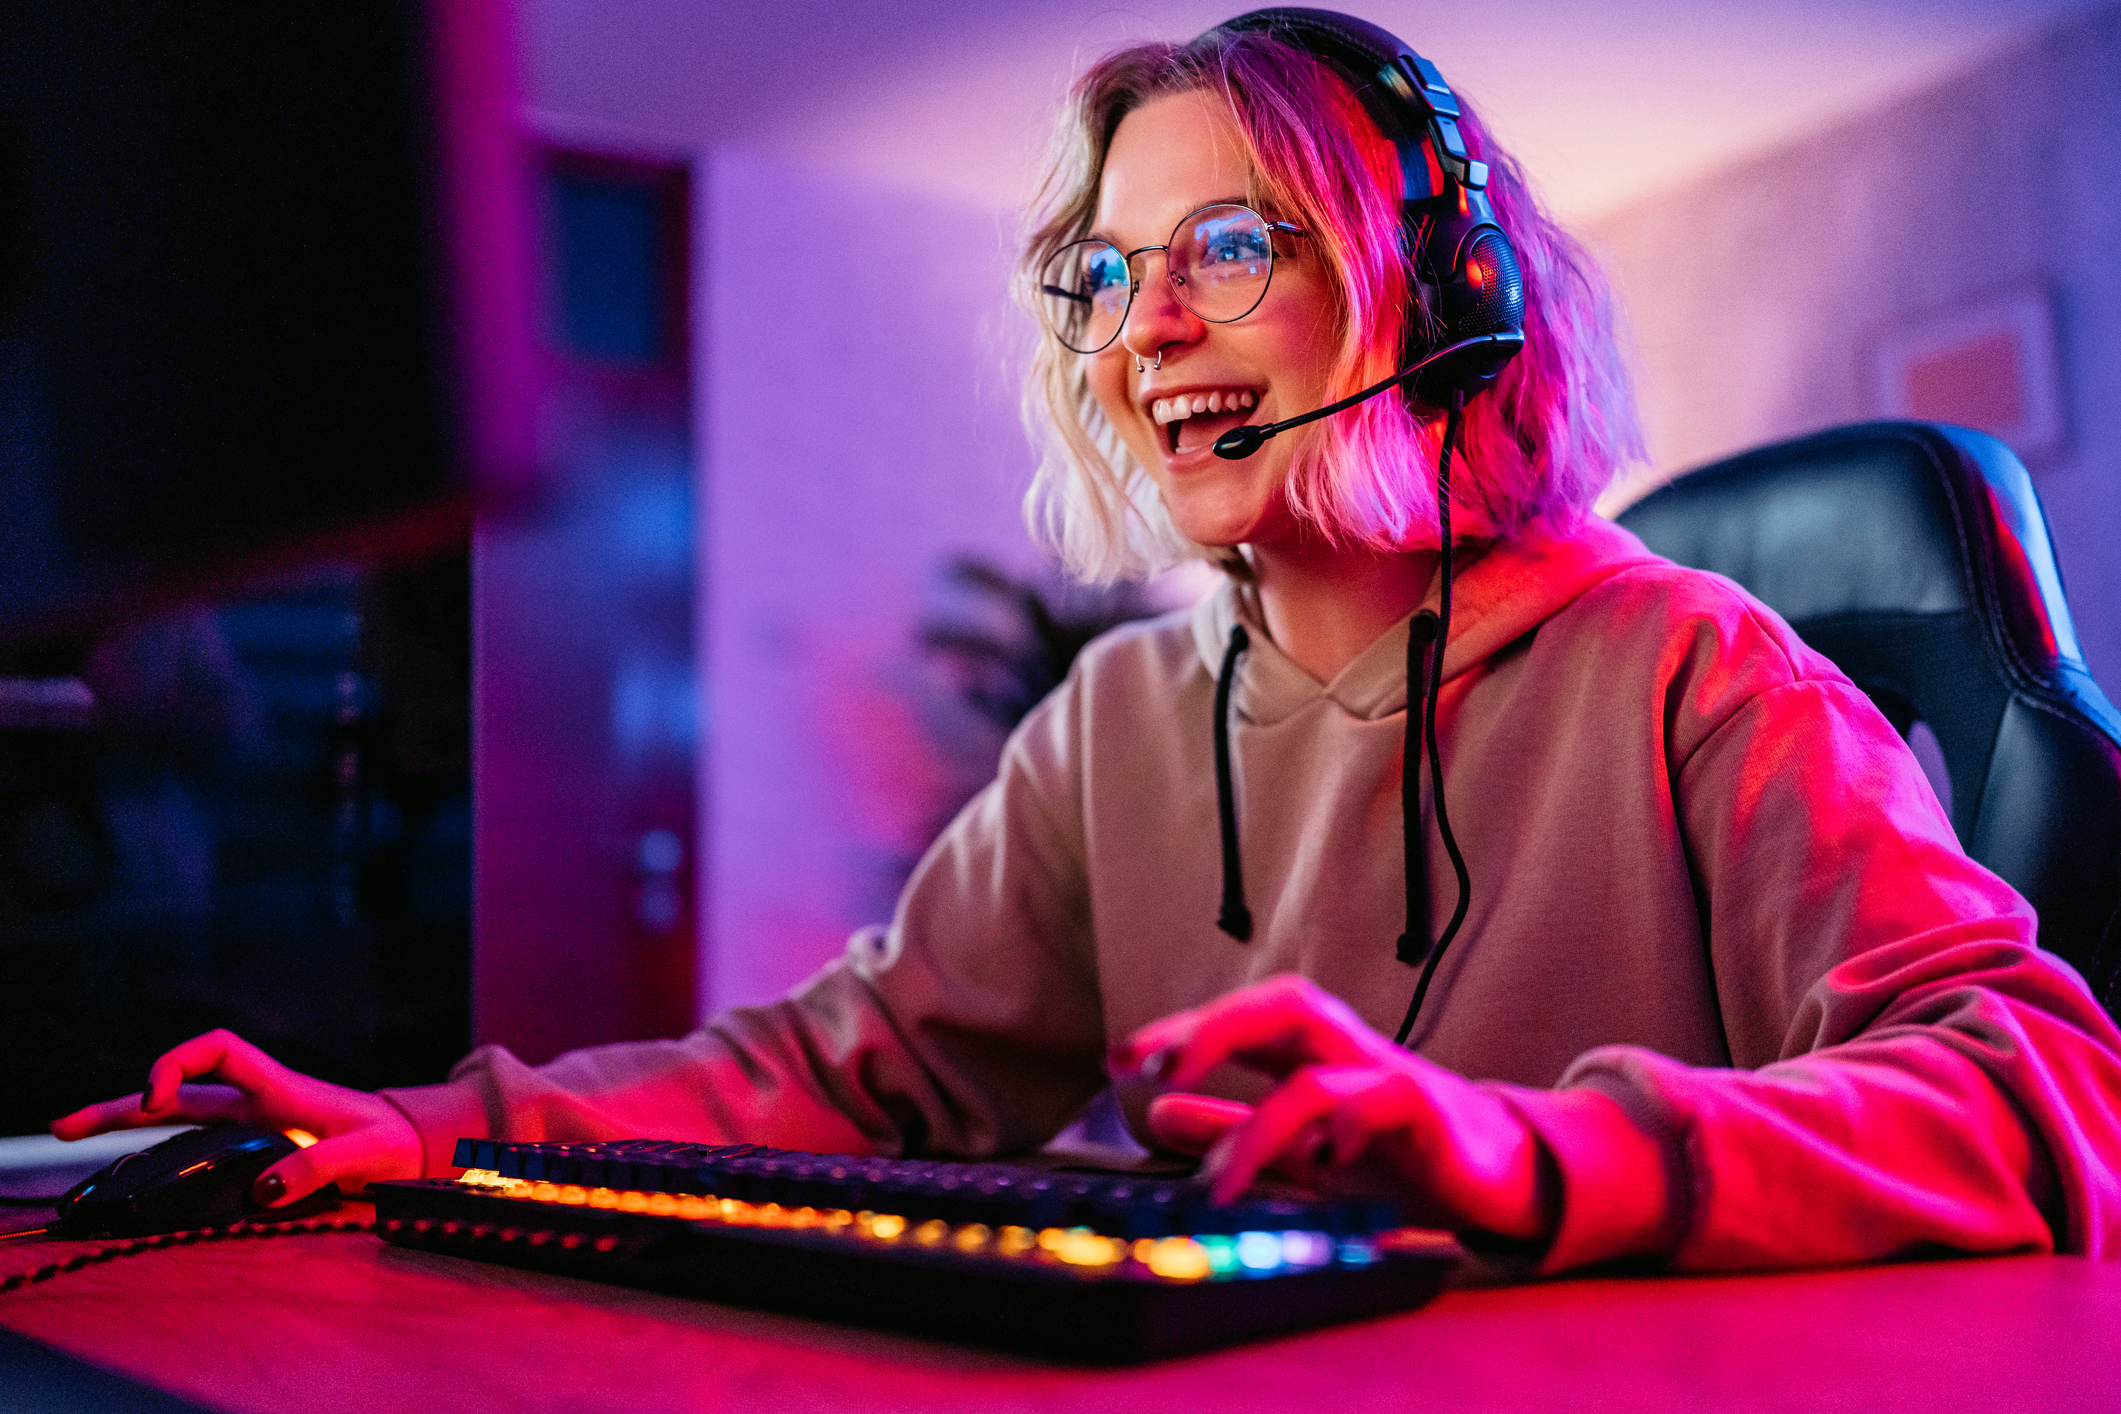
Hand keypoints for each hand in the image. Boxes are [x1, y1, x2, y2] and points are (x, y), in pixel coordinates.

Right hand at [50, 1029, 422, 1207]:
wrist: (413, 1142)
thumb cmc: (392, 1142)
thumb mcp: (365, 1154)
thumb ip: (319, 1167)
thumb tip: (262, 1191)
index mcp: (280, 1089)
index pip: (220, 1049)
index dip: (179, 1061)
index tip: (157, 1098)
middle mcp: (258, 1101)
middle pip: (180, 1089)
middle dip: (122, 1102)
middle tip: (63, 1127)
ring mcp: (253, 1124)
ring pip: (179, 1115)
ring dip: (128, 1122)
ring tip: (70, 1134)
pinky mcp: (256, 1147)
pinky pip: (196, 1142)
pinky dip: (158, 1148)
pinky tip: (128, 1165)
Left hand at [1110, 975, 1555, 1242]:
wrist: (1504, 1176)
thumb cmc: (1401, 1152)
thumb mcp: (1301, 1144)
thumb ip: (1234, 1126)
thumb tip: (1159, 1111)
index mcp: (1315, 1053)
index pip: (1243, 1020)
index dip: (1179, 1031)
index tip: (1117, 1058)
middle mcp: (1351, 1052)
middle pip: (1284, 1005)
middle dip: (1215, 1029)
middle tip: (1157, 1069)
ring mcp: (1393, 1079)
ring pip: (1322, 1066)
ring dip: (1262, 1124)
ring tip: (1223, 1178)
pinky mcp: (1435, 1116)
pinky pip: (1391, 1098)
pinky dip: (1351, 1124)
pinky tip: (1327, 1161)